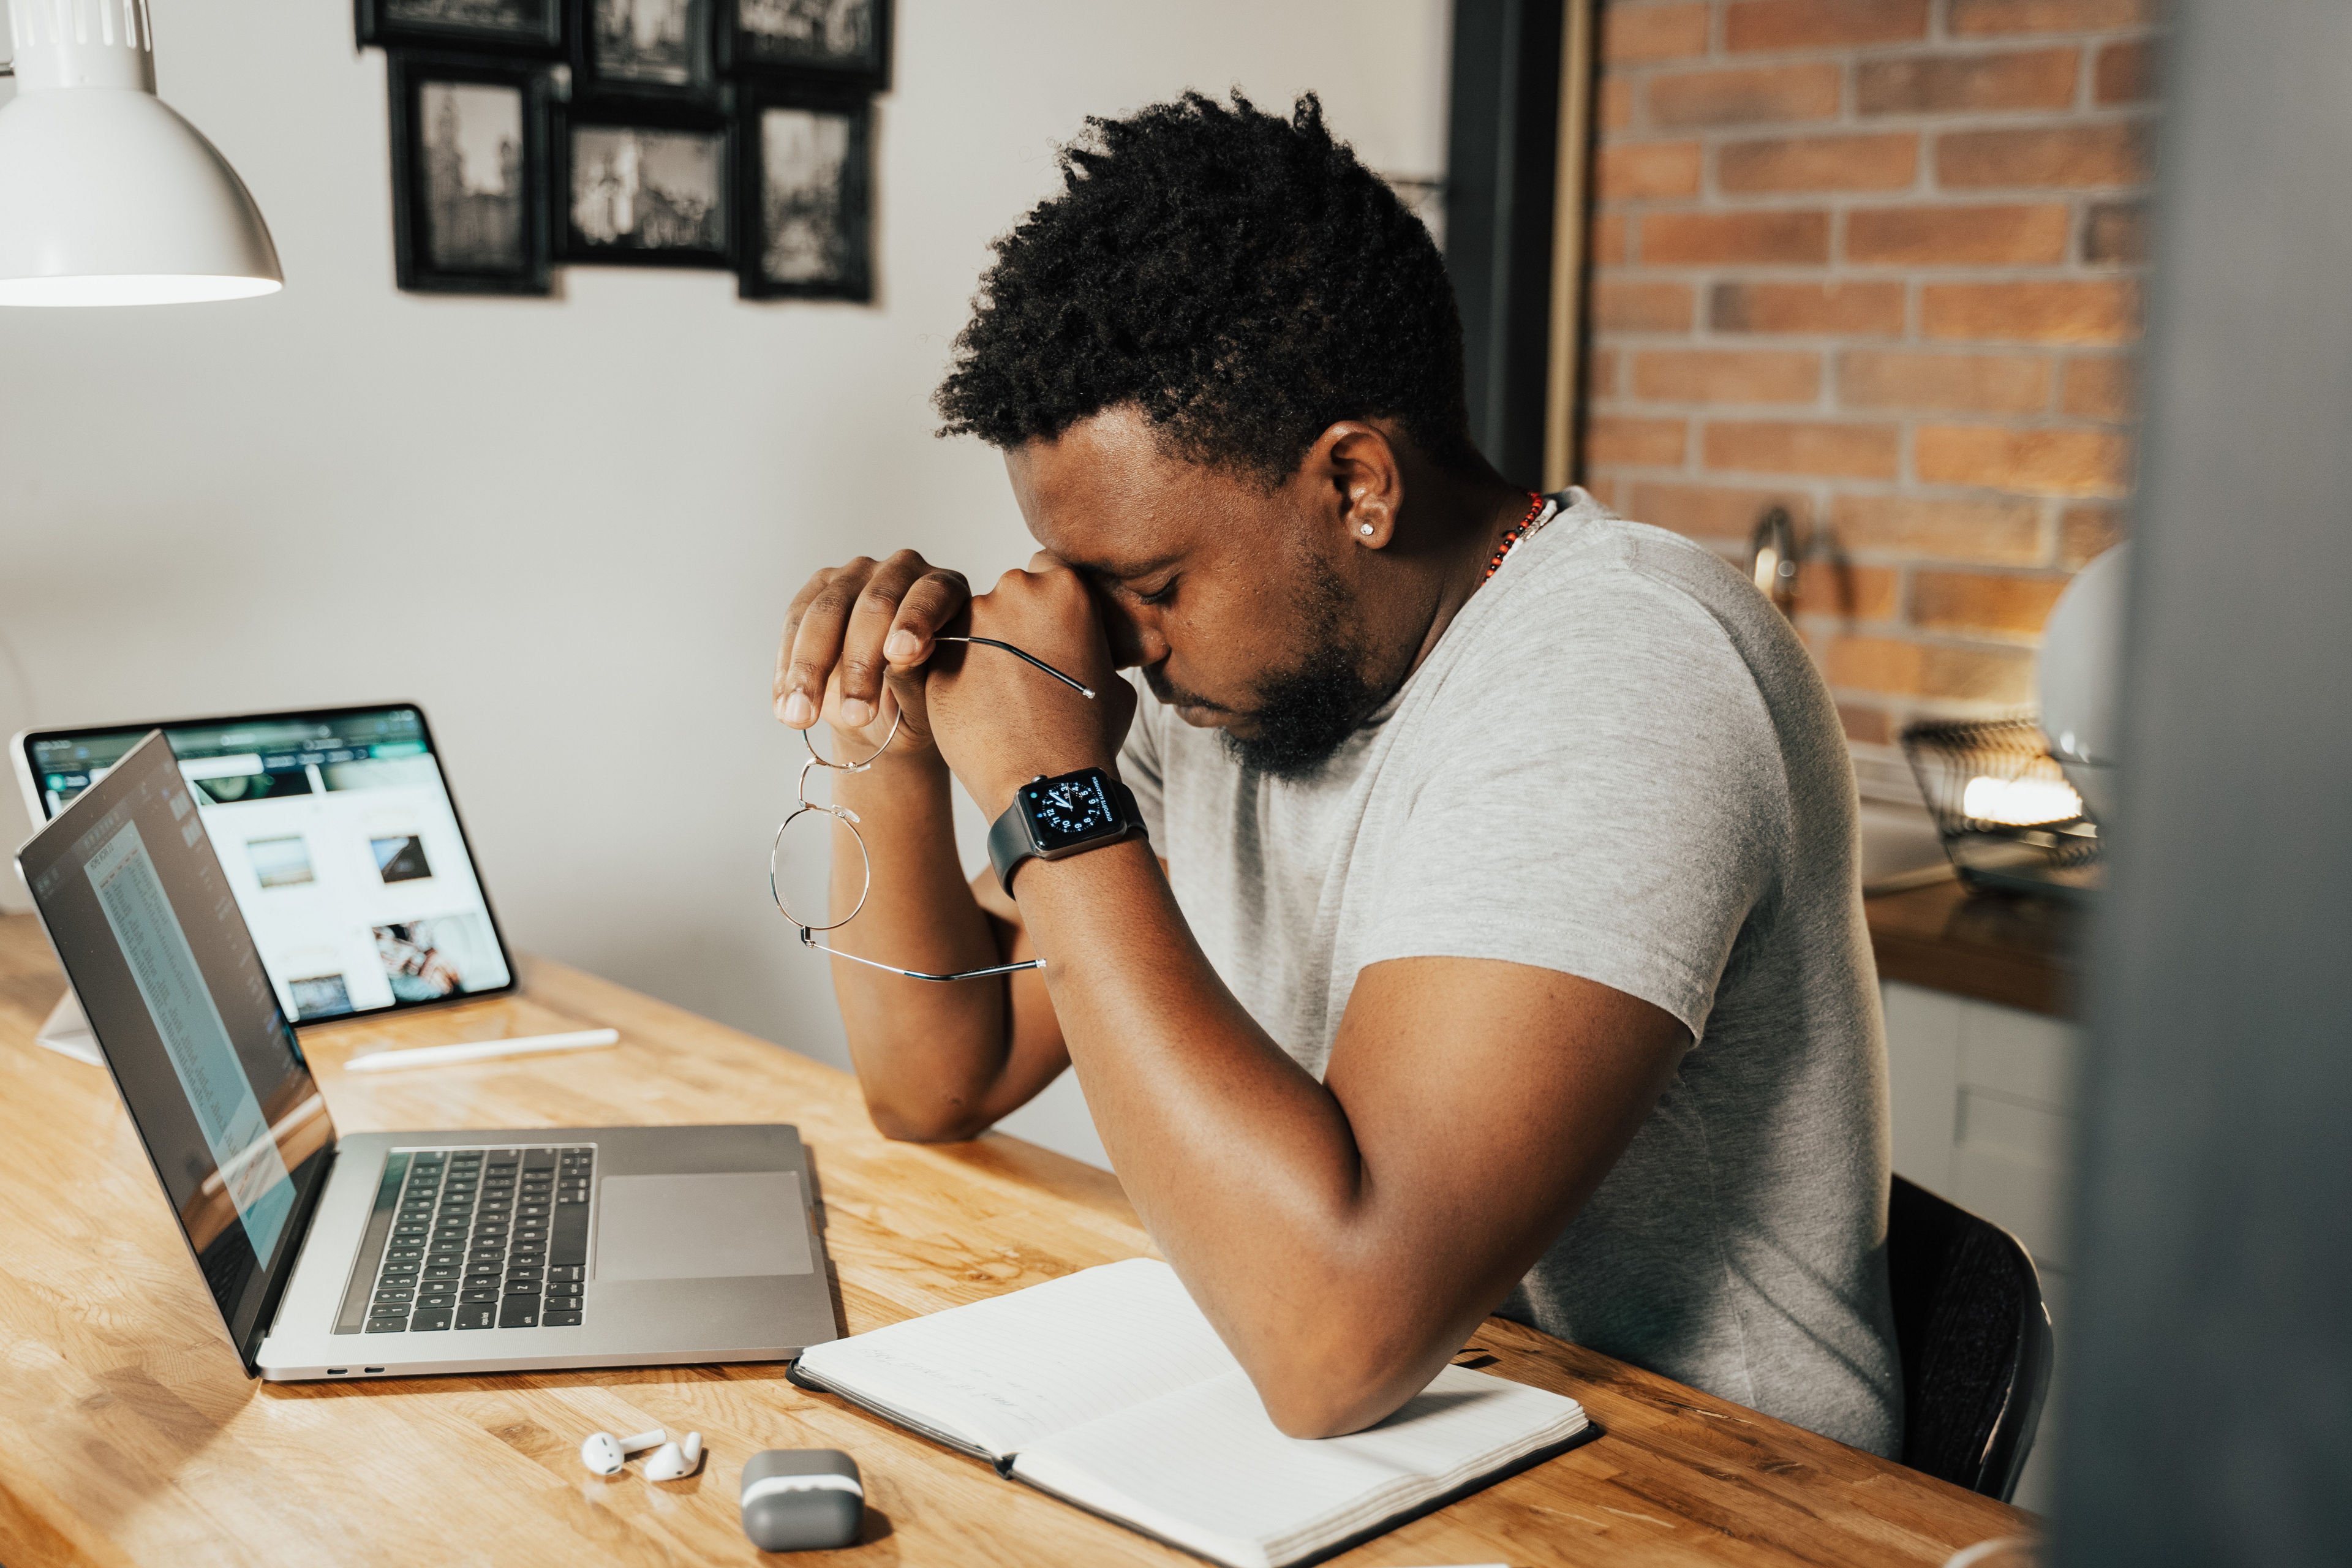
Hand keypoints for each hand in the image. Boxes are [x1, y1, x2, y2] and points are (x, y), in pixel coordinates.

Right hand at [774, 551, 970, 760]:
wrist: (883, 716)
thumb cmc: (919, 703)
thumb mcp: (927, 701)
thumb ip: (918, 677)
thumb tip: (903, 655)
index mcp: (945, 589)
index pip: (930, 595)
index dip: (913, 621)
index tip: (900, 655)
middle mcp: (900, 570)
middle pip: (873, 604)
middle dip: (860, 663)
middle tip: (857, 715)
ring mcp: (854, 576)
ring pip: (824, 613)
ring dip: (810, 670)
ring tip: (803, 718)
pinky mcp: (816, 591)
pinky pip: (794, 624)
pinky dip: (788, 670)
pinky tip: (786, 708)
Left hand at [924, 555, 1137, 815]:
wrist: (1045, 781)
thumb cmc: (1088, 737)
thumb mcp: (1114, 681)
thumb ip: (1096, 648)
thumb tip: (1094, 649)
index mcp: (1066, 587)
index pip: (1048, 572)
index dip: (1048, 605)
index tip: (1048, 630)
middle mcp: (1016, 590)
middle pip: (1009, 595)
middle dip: (1014, 625)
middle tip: (1026, 669)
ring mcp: (972, 621)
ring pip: (973, 624)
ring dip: (982, 650)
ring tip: (1001, 696)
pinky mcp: (937, 654)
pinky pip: (944, 655)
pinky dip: (956, 675)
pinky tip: (976, 707)